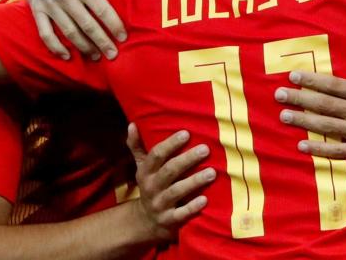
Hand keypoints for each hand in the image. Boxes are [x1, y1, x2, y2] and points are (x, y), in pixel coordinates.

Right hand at [23, 0, 141, 60]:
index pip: (102, 9)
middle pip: (87, 25)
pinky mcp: (37, 9)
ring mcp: (50, 4)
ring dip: (83, 47)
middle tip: (113, 55)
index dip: (113, 25)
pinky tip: (67, 56)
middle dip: (101, 42)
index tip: (123, 37)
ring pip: (69, 32)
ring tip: (96, 57)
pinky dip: (55, 47)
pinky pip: (45, 33)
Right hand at [127, 124, 214, 240]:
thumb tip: (132, 124)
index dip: (171, 144)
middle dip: (187, 160)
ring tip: (212, 172)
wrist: (146, 220)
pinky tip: (205, 199)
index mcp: (145, 172)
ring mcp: (159, 204)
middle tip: (205, 149)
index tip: (187, 133)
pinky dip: (192, 207)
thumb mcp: (142, 167)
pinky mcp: (168, 220)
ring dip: (194, 182)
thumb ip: (137, 146)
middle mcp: (151, 187)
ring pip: (176, 191)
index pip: (156, 155)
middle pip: (169, 171)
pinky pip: (180, 214)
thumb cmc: (150, 185)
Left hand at [275, 35, 345, 168]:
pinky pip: (337, 151)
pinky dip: (319, 149)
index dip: (313, 81)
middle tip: (278, 95)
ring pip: (326, 126)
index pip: (335, 86)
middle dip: (300, 99)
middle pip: (325, 105)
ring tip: (283, 116)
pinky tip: (302, 145)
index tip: (294, 76)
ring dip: (304, 121)